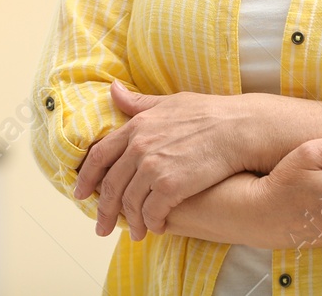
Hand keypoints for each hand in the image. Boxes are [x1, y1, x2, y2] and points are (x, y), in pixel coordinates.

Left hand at [74, 81, 255, 238]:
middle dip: (104, 211)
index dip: (87, 178)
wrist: (239, 127)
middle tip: (102, 228)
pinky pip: (152, 213)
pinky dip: (152, 223)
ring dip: (131, 222)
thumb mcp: (170, 102)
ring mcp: (154, 167)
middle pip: (111, 186)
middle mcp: (140, 147)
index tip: (82, 194)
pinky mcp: (171, 186)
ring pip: (130, 203)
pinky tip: (156, 227)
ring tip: (136, 232)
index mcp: (137, 126)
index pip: (99, 156)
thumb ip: (139, 103)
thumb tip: (113, 89)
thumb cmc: (210, 113)